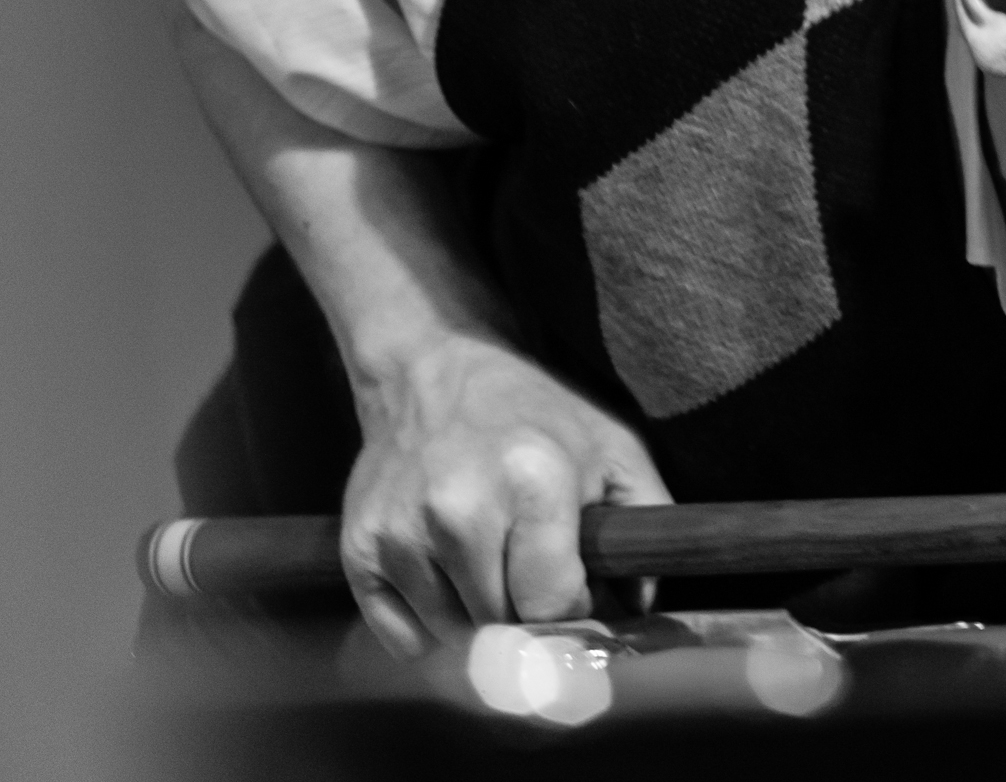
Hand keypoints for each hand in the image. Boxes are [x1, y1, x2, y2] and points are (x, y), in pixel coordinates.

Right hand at [339, 330, 669, 657]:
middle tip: (531, 573)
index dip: (573, 609)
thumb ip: (647, 519)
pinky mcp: (358, 547)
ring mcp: (401, 532)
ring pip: (453, 635)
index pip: (552, 605)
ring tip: (488, 561)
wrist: (435, 367)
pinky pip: (402, 638)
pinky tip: (447, 576)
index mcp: (532, 484)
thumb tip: (644, 608)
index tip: (574, 589)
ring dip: (478, 618)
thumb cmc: (536, 413)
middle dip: (527, 614)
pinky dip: (428, 625)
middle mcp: (459, 512)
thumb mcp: (612, 447)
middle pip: (502, 626)